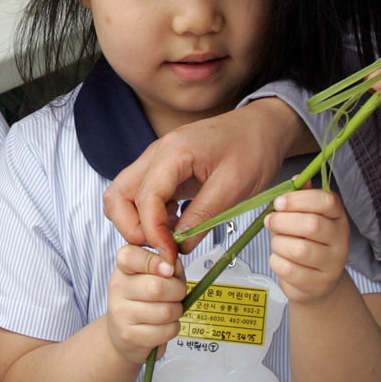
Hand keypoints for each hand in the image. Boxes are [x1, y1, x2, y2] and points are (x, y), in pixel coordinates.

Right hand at [103, 246, 186, 365]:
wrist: (123, 332)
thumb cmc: (144, 298)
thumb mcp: (153, 274)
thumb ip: (166, 264)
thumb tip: (173, 265)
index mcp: (123, 268)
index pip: (131, 256)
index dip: (155, 261)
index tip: (169, 269)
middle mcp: (117, 288)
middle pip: (157, 287)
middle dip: (177, 291)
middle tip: (176, 294)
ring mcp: (121, 313)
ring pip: (166, 311)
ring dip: (176, 311)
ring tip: (169, 310)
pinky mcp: (130, 335)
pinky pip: (167, 330)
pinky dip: (173, 327)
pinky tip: (163, 325)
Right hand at [105, 98, 314, 257]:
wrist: (262, 127)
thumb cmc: (252, 147)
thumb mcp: (235, 186)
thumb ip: (204, 216)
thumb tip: (181, 246)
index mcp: (173, 152)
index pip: (145, 197)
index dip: (152, 231)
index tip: (169, 254)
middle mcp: (156, 154)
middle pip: (118, 196)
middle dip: (131, 228)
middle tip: (160, 247)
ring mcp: (157, 162)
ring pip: (123, 197)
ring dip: (137, 223)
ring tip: (167, 239)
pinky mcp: (164, 172)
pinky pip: (142, 197)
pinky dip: (149, 217)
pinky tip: (174, 226)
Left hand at [263, 191, 350, 304]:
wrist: (316, 282)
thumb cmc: (305, 242)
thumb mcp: (304, 217)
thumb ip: (300, 198)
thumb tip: (296, 179)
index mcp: (338, 217)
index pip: (327, 201)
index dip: (299, 199)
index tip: (279, 202)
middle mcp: (341, 240)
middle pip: (311, 225)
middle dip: (282, 222)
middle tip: (270, 222)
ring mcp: (332, 264)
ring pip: (299, 249)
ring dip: (279, 243)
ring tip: (277, 242)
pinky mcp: (318, 284)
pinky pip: (288, 269)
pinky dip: (276, 262)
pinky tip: (280, 259)